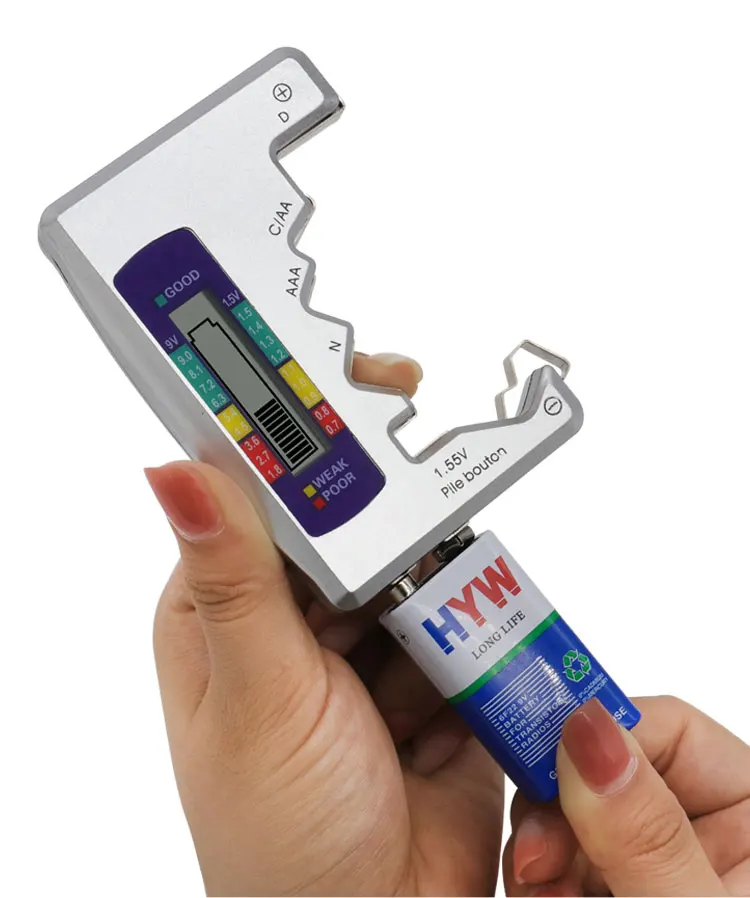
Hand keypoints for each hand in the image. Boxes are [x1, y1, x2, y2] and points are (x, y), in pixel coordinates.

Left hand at [148, 352, 504, 896]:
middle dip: (387, 517)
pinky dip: (471, 630)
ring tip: (419, 641)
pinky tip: (458, 668)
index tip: (337, 391)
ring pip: (414, 564)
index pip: (256, 495)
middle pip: (348, 522)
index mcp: (228, 610)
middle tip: (413, 503)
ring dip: (432, 586)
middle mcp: (297, 620)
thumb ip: (234, 579)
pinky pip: (463, 615)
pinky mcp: (431, 669)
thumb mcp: (256, 698)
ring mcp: (369, 644)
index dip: (293, 440)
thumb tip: (176, 472)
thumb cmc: (282, 843)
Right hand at [504, 696, 749, 895]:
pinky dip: (542, 881)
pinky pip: (566, 863)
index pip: (667, 726)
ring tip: (534, 890)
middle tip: (533, 848)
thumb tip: (587, 732)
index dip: (596, 731)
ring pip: (573, 816)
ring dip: (540, 848)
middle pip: (604, 769)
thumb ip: (644, 832)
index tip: (535, 751)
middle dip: (555, 803)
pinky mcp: (619, 893)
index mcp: (749, 818)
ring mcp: (657, 865)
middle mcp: (704, 832)